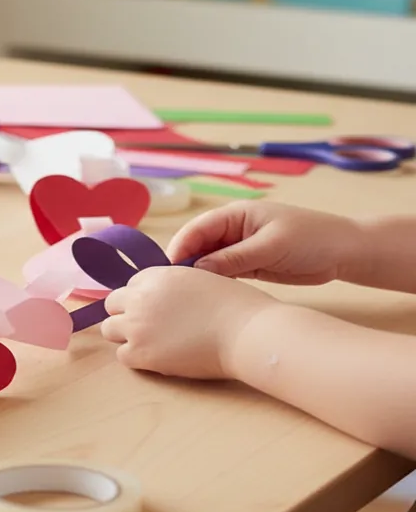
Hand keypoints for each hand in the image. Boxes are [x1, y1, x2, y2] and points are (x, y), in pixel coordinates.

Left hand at [101, 267, 279, 380]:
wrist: (247, 333)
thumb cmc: (236, 306)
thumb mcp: (200, 279)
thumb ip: (173, 286)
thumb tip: (162, 298)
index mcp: (156, 275)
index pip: (131, 286)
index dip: (143, 298)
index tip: (158, 310)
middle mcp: (140, 297)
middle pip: (113, 305)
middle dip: (127, 315)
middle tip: (150, 328)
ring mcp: (137, 326)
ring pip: (110, 329)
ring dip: (126, 336)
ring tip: (152, 344)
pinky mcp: (141, 353)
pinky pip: (122, 355)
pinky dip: (135, 358)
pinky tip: (157, 358)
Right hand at [166, 201, 363, 284]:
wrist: (345, 252)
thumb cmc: (311, 239)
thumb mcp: (270, 246)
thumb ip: (233, 258)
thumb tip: (197, 268)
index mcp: (235, 215)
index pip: (197, 229)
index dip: (179, 247)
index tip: (167, 269)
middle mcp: (232, 230)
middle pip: (197, 245)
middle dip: (183, 263)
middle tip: (170, 287)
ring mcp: (239, 248)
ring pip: (208, 261)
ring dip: (197, 275)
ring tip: (183, 295)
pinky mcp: (248, 265)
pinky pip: (223, 273)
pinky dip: (213, 282)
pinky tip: (205, 296)